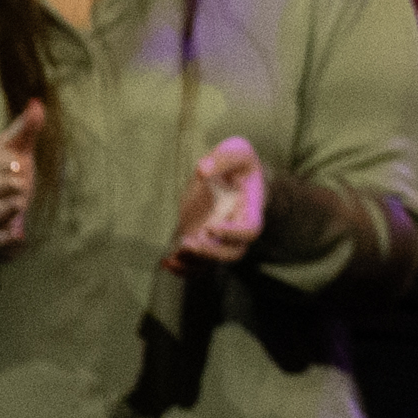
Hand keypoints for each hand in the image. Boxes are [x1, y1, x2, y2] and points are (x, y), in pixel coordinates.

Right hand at [0, 93, 55, 251]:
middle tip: (22, 185)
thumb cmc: (3, 175)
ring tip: (20, 205)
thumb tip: (37, 102)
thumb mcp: (14, 152)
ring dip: (4, 210)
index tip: (18, 162)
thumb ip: (26, 129)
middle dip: (4, 187)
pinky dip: (5, 240)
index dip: (5, 166)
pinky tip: (18, 237)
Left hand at [168, 130, 271, 265]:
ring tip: (172, 256)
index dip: (232, 233)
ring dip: (193, 262)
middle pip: (233, 253)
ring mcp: (221, 238)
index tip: (210, 227)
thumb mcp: (236, 150)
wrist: (233, 176)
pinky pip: (198, 264)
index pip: (251, 230)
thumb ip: (223, 157)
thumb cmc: (237, 163)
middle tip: (186, 243)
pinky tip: (166, 262)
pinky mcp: (205, 242)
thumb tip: (203, 170)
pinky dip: (183, 268)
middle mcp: (238, 229)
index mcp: (251, 208)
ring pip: (214, 262)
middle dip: (210, 253)